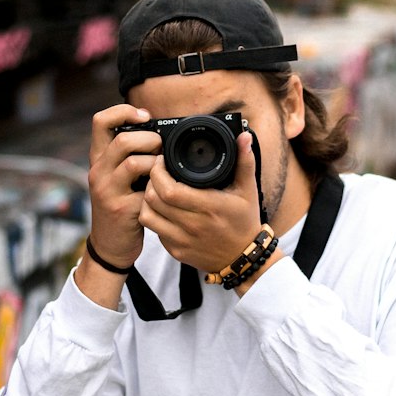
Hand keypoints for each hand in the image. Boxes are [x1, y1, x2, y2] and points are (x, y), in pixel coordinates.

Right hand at [85, 104, 162, 269]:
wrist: (110, 246)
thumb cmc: (120, 205)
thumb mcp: (117, 177)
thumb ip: (128, 155)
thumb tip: (158, 131)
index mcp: (98, 159)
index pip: (100, 121)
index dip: (124, 111)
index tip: (145, 116)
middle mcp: (98, 172)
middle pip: (122, 140)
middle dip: (150, 139)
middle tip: (161, 148)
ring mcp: (107, 191)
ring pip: (134, 163)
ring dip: (157, 162)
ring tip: (163, 170)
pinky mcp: (121, 209)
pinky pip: (146, 190)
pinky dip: (159, 187)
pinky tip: (162, 192)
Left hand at [138, 131, 261, 273]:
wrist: (242, 259)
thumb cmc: (244, 221)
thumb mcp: (248, 190)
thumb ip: (245, 162)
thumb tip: (244, 136)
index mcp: (209, 207)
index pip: (169, 190)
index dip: (158, 172)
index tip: (161, 161)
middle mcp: (193, 225)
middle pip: (153, 199)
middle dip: (150, 180)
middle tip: (156, 171)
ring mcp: (182, 240)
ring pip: (147, 215)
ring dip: (147, 199)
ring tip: (156, 189)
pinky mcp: (175, 251)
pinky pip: (154, 230)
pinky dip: (153, 216)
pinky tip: (162, 207)